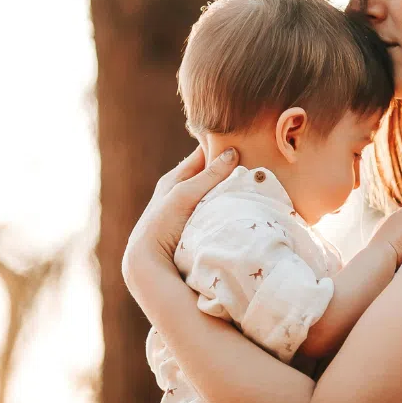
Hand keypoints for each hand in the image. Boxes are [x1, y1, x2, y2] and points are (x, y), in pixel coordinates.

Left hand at [122, 146, 238, 299]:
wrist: (148, 261)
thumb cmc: (161, 223)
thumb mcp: (184, 194)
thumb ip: (208, 175)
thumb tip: (232, 152)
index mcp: (174, 178)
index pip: (201, 154)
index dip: (218, 147)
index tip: (242, 140)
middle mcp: (179, 191)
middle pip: (208, 173)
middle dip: (226, 167)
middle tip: (253, 160)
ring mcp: (187, 210)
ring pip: (212, 191)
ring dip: (227, 187)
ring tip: (251, 181)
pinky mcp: (194, 226)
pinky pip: (213, 208)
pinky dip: (224, 203)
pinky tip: (238, 204)